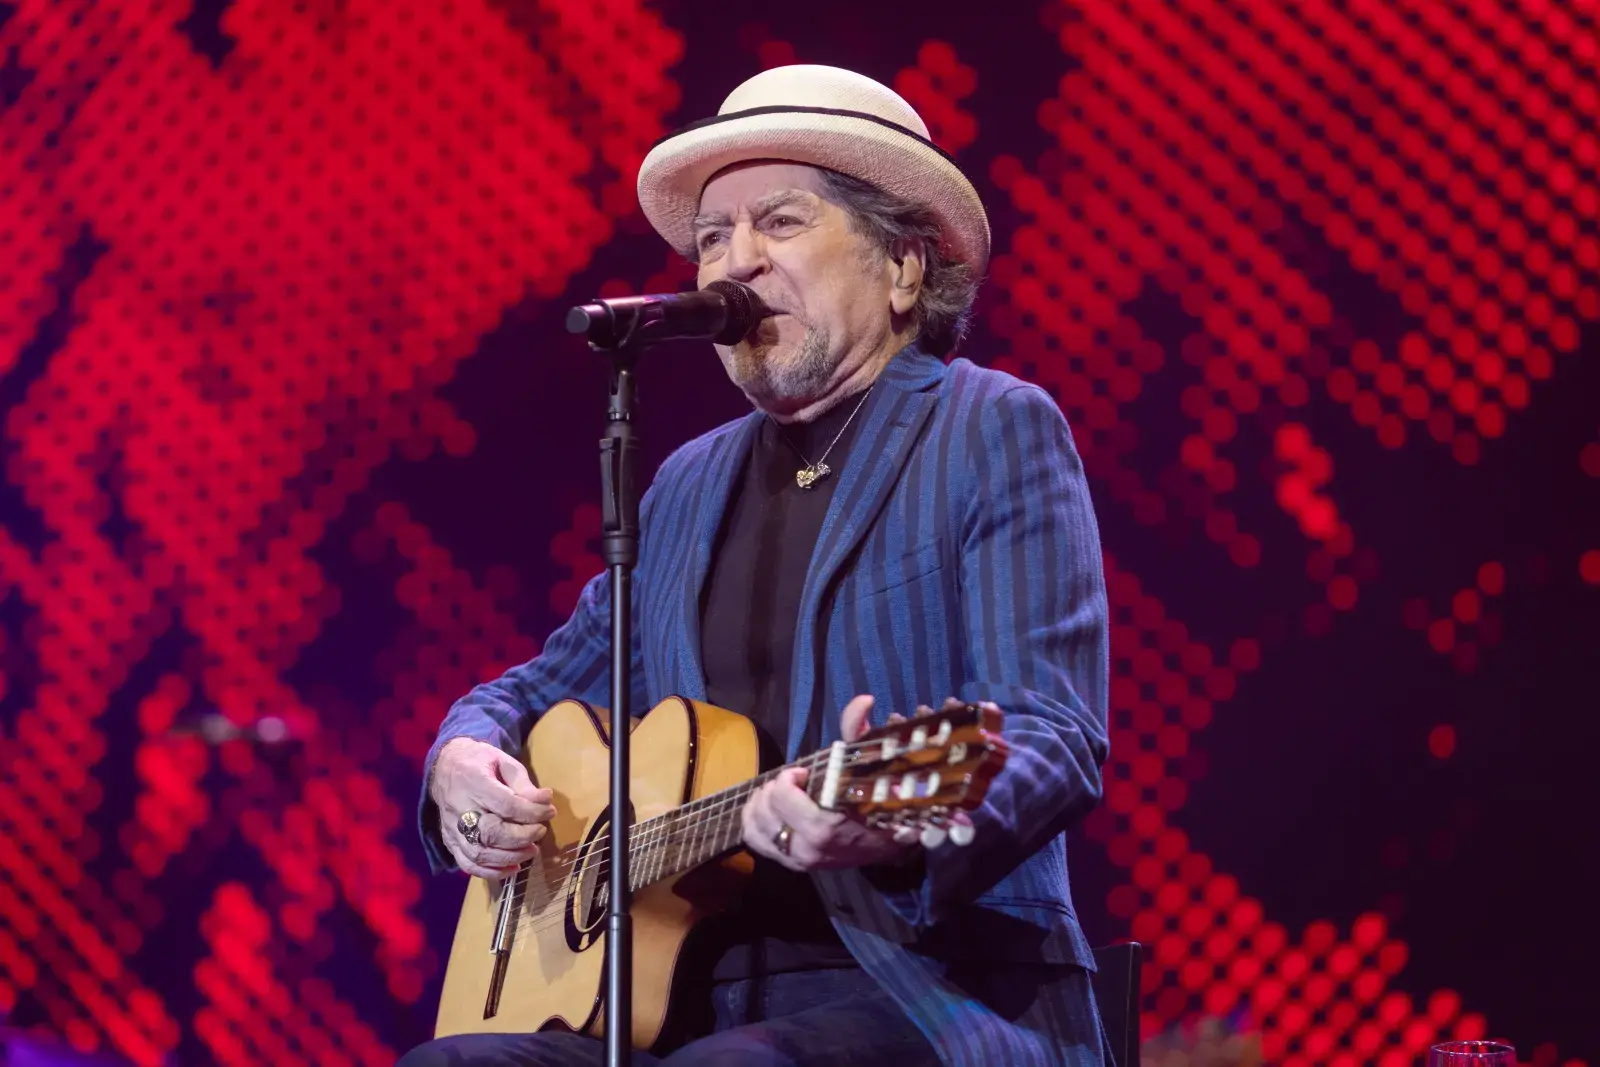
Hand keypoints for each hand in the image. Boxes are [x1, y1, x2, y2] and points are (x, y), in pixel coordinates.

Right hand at [430, 738, 555, 877]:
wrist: (445, 767)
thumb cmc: (479, 762)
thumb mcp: (503, 761)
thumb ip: (522, 782)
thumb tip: (544, 800)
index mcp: (474, 782)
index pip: (505, 805)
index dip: (531, 812)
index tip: (550, 811)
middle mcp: (459, 807)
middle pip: (491, 832)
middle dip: (522, 836)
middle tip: (541, 831)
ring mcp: (452, 828)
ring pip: (479, 853)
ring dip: (510, 857)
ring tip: (532, 850)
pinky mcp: (450, 841)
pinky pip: (468, 864)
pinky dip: (492, 872)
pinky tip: (513, 868)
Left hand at [741, 695, 914, 871]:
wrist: (888, 846)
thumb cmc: (877, 804)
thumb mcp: (870, 768)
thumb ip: (859, 732)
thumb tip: (863, 700)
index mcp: (824, 823)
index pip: (783, 796)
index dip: (788, 777)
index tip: (803, 772)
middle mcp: (807, 846)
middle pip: (765, 808)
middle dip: (774, 788)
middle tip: (790, 782)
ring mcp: (797, 858)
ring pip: (754, 826)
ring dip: (760, 804)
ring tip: (777, 794)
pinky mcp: (790, 864)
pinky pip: (755, 841)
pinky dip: (755, 822)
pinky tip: (769, 811)